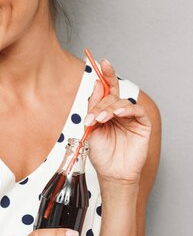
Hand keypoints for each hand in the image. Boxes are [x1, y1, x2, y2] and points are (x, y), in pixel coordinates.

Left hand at [84, 59, 151, 184]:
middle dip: (100, 104)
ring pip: (121, 102)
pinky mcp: (142, 124)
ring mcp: (131, 117)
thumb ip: (94, 107)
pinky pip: (136, 110)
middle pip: (111, 96)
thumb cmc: (102, 153)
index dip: (106, 75)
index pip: (107, 89)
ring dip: (109, 108)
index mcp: (107, 110)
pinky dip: (126, 109)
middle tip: (92, 116)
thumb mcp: (92, 128)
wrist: (111, 173)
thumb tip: (96, 85)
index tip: (102, 62)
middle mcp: (119, 111)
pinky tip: (118, 114)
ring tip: (100, 120)